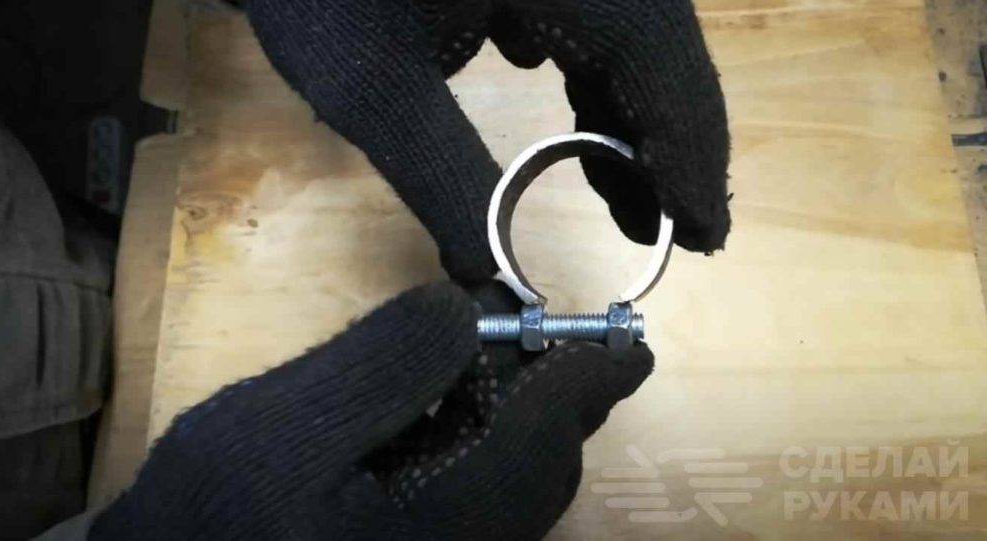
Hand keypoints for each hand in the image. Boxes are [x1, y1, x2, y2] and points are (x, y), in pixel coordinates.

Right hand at [89, 283, 652, 539]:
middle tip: (556, 338)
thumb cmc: (212, 511)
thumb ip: (383, 367)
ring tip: (511, 363)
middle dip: (562, 398)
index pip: (543, 440)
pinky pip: (493, 504)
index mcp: (440, 520)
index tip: (631, 341)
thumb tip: (464, 310)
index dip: (589, 381)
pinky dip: (498, 449)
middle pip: (546, 470)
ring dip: (532, 422)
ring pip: (525, 491)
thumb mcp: (284, 424)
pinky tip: (462, 415)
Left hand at [247, 0, 730, 282]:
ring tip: (630, 198)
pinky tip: (585, 120)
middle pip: (664, 48)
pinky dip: (600, 74)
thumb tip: (490, 275)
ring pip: (637, 32)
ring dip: (636, 114)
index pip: (661, 65)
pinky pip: (600, 14)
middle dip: (672, 144)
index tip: (704, 238)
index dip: (689, 156)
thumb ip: (448, 183)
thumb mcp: (376, 92)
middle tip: (677, 230)